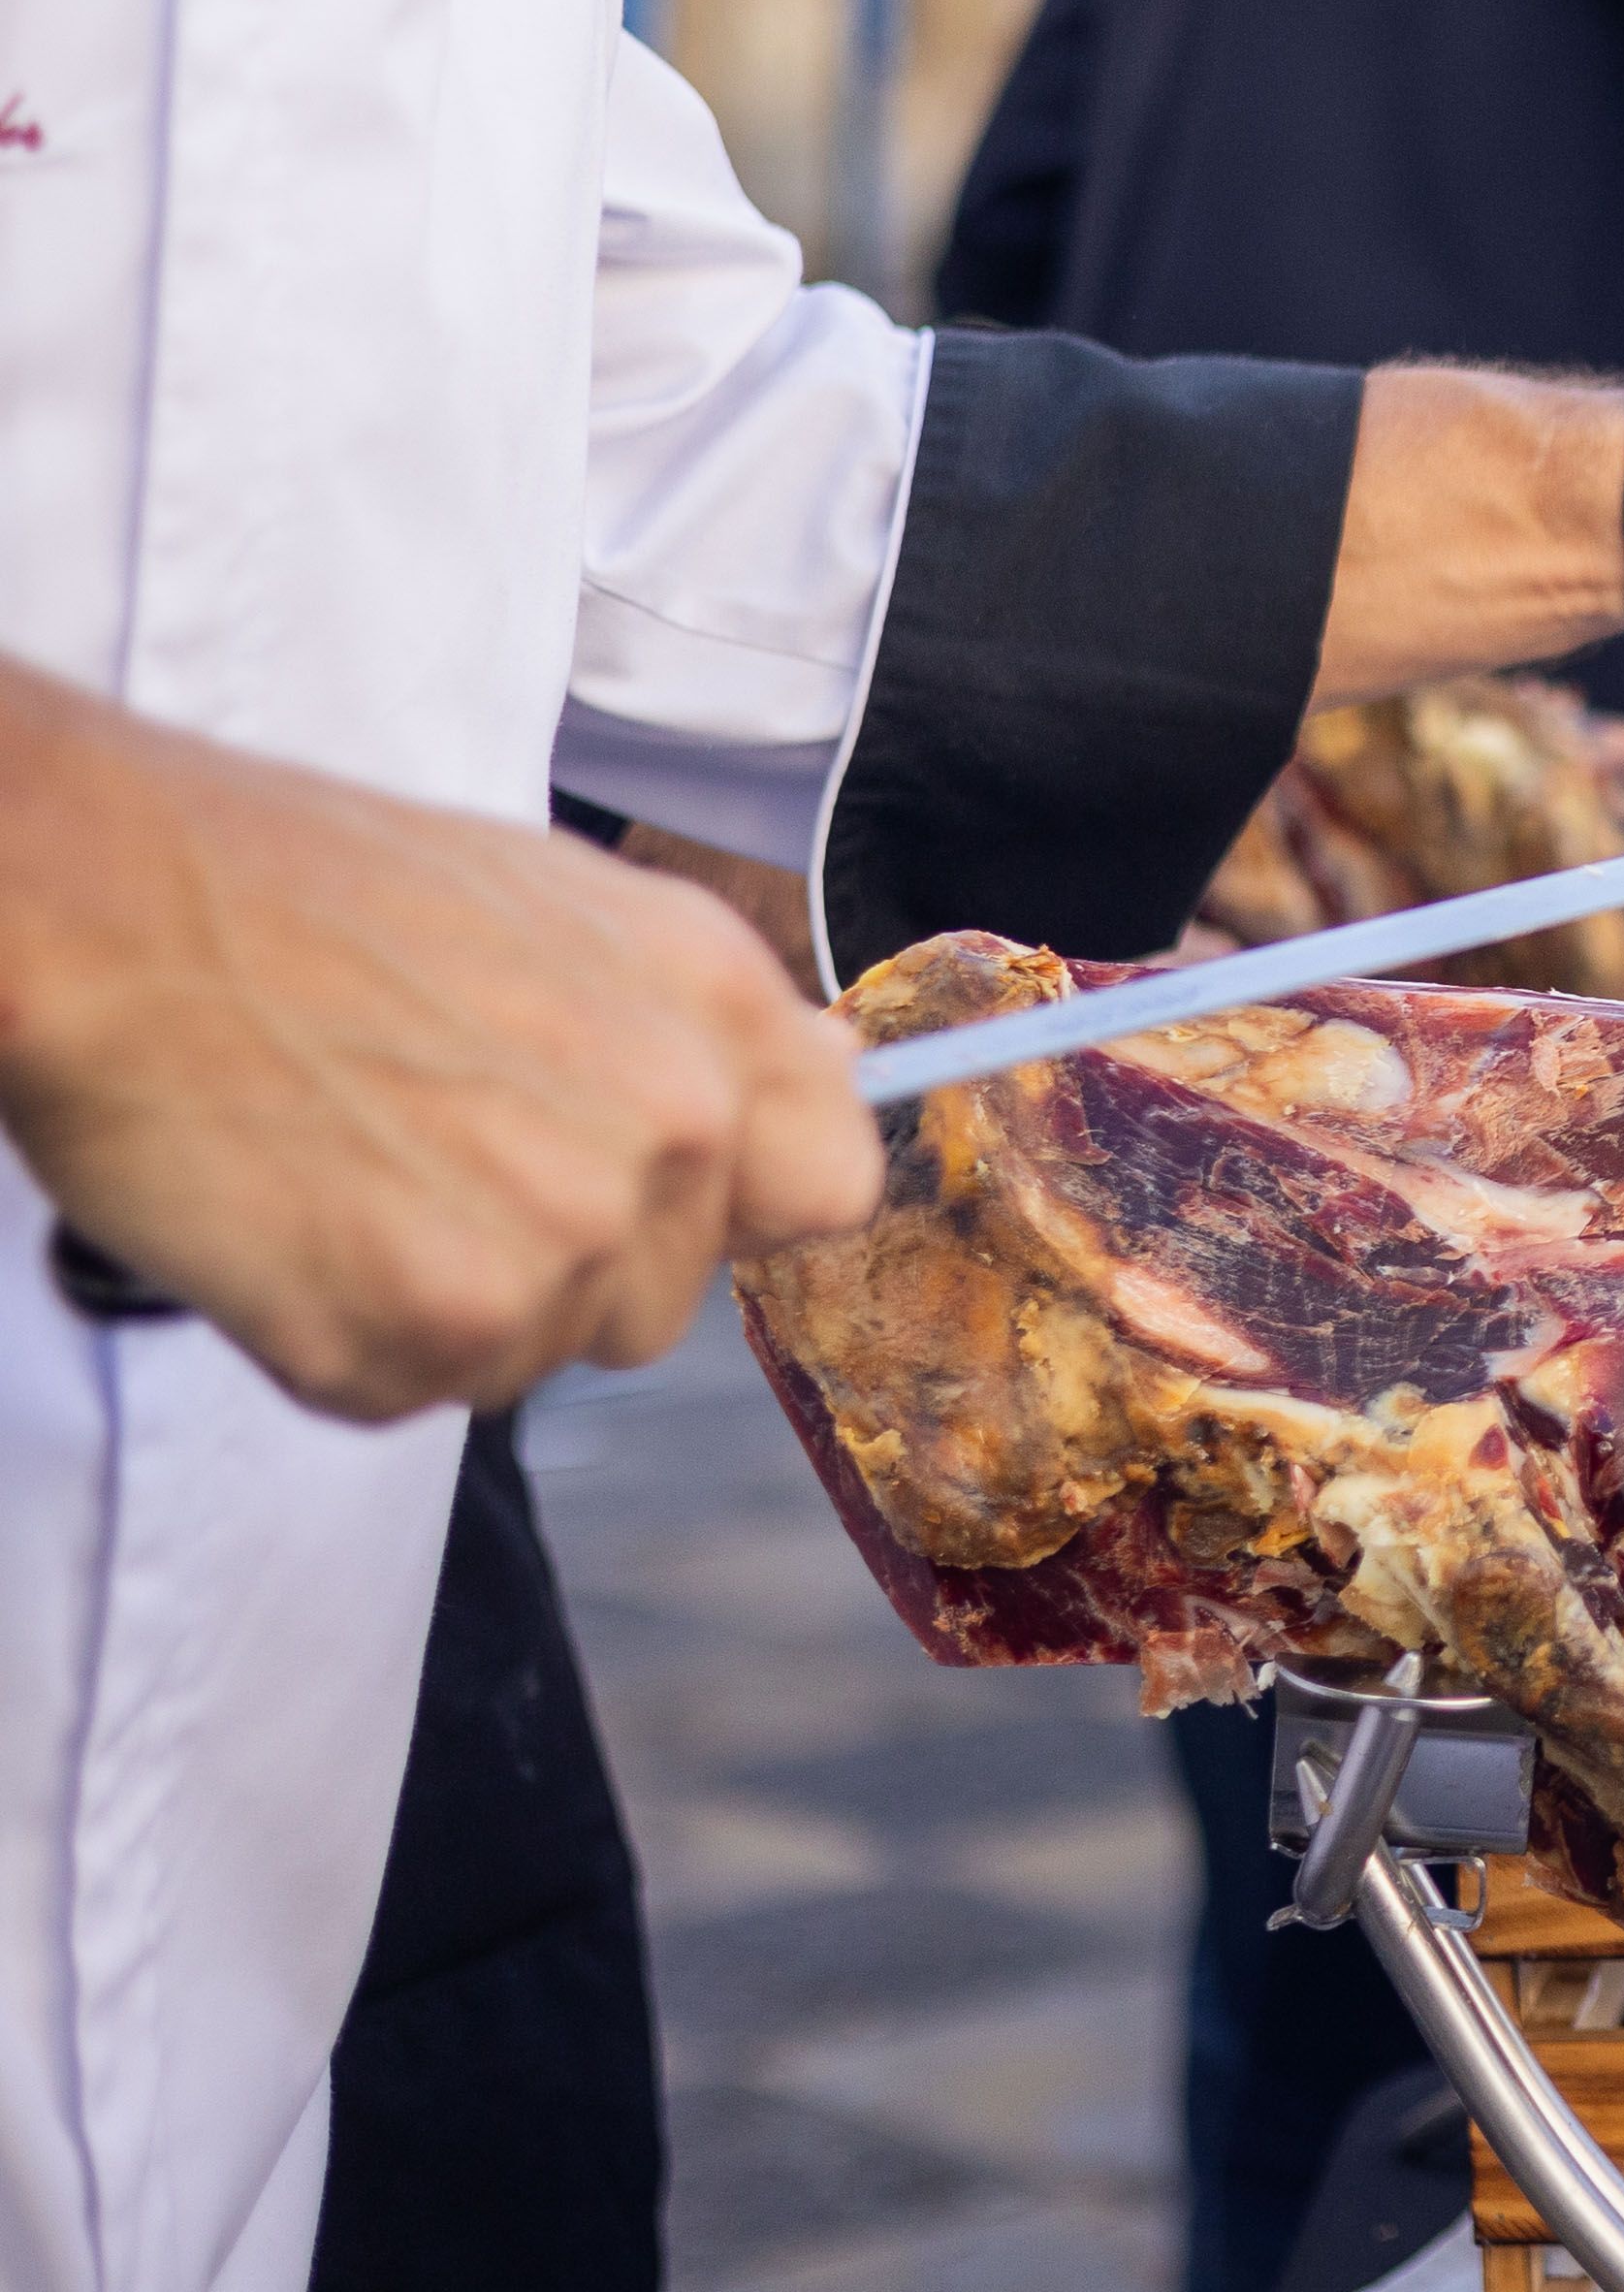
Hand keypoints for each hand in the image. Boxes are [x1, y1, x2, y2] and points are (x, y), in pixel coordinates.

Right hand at [0, 663, 880, 1420]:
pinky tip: (287, 1224)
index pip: (826, 1194)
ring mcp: (557, 1240)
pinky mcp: (427, 1328)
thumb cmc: (323, 895)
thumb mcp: (575, 904)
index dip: (734, 1211)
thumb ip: (713, 1016)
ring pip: (534, 1358)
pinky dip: (336, 1341)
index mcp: (716, 1017)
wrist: (121, 904)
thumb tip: (834, 1080)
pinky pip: (409, 1396)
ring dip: (444, 1307)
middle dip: (557, 1262)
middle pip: (661, 1303)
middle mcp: (672, 1132)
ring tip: (349, 1175)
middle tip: (424, 1153)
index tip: (649, 1194)